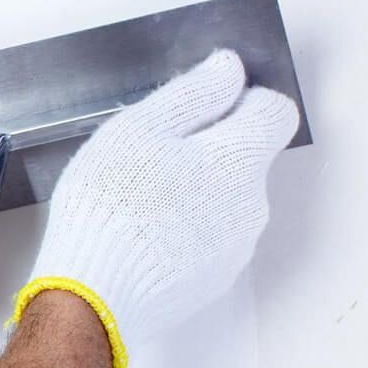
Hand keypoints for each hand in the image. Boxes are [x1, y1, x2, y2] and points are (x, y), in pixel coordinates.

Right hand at [15, 47, 298, 367]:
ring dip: (196, 193)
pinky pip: (209, 240)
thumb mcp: (140, 129)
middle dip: (209, 151)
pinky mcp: (213, 281)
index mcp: (241, 159)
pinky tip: (141, 237)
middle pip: (247, 159)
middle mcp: (252, 204)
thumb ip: (194, 93)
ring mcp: (235, 249)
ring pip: (227, 201)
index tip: (201, 109)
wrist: (92, 297)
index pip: (275, 111)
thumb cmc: (110, 205)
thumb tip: (231, 69)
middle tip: (150, 158)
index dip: (241, 100)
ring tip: (139, 203)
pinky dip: (184, 232)